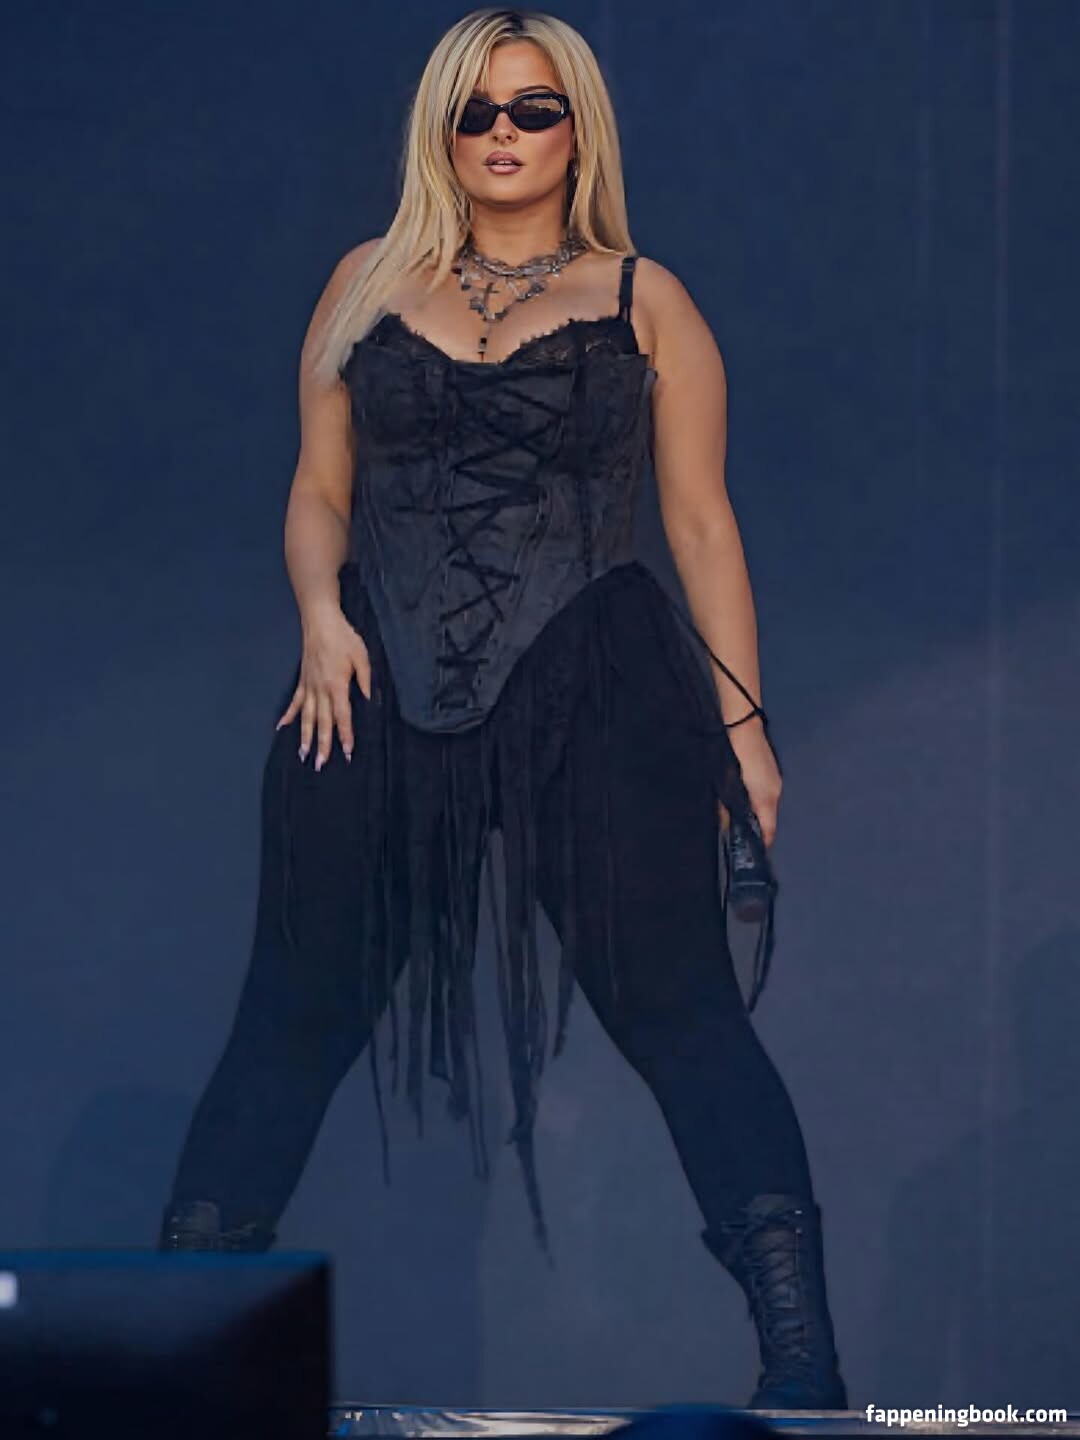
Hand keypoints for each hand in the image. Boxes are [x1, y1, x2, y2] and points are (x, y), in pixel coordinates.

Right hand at [276, 603, 372, 770]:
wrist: (321, 621)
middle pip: (321, 722)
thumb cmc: (344, 637)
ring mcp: (309, 686)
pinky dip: (288, 715)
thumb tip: (368, 700)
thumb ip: (364, 680)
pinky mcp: (302, 681)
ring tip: (302, 755)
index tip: (347, 752)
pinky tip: (281, 727)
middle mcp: (320, 689)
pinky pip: (295, 702)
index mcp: (337, 685)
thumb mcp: (362, 657)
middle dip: (322, 745)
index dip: (345, 735)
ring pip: (306, 717)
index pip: (342, 716)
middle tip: (321, 764)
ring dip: (304, 737)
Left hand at [720, 718, 781, 847]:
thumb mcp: (727, 786)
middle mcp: (775, 791)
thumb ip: (728, 809)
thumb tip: (727, 826)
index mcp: (766, 798)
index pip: (769, 830)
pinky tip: (745, 802)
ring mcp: (775, 780)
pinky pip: (767, 794)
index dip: (763, 844)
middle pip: (769, 819)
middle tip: (744, 841)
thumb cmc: (734, 757)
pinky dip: (758, 802)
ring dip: (758, 816)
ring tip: (743, 824)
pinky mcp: (771, 771)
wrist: (742, 727)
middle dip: (759, 830)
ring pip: (768, 806)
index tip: (755, 855)